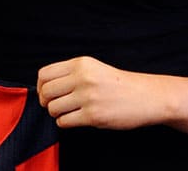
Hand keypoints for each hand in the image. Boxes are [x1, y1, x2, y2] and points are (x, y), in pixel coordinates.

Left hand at [37, 56, 162, 130]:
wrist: (146, 96)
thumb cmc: (119, 84)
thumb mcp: (93, 68)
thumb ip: (71, 73)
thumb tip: (44, 87)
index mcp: (81, 64)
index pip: (45, 74)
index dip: (40, 86)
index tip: (46, 93)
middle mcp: (83, 78)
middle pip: (46, 92)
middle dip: (46, 101)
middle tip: (54, 105)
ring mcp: (88, 97)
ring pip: (53, 108)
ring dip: (56, 113)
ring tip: (67, 112)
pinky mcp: (93, 116)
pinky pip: (64, 121)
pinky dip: (64, 123)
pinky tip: (74, 119)